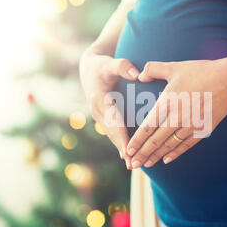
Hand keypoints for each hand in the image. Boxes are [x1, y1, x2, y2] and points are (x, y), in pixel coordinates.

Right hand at [79, 49, 139, 167]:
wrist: (89, 70)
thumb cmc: (102, 66)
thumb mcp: (109, 62)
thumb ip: (123, 66)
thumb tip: (137, 74)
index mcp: (99, 99)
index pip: (112, 120)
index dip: (121, 135)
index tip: (128, 149)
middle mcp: (97, 111)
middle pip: (111, 132)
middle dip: (122, 148)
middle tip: (132, 163)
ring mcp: (99, 116)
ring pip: (111, 135)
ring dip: (121, 149)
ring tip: (132, 164)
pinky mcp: (103, 118)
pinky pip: (112, 132)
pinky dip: (120, 143)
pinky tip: (129, 154)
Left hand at [126, 58, 226, 168]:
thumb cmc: (201, 71)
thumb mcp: (174, 67)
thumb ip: (153, 69)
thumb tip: (140, 75)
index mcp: (168, 103)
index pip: (147, 127)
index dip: (136, 141)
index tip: (127, 150)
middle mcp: (178, 118)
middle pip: (156, 141)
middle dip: (142, 154)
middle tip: (132, 165)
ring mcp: (191, 126)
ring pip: (169, 145)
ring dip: (156, 156)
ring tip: (146, 164)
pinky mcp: (203, 130)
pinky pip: (186, 145)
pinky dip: (175, 153)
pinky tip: (167, 159)